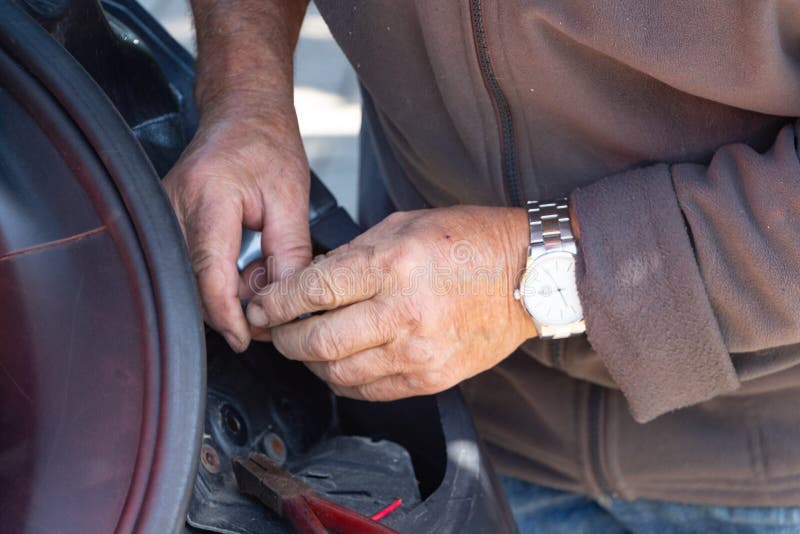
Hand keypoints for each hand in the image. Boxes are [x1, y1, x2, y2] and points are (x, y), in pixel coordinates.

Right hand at [163, 108, 310, 351]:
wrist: (242, 114)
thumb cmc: (267, 146)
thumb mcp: (291, 201)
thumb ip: (290, 256)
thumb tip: (288, 303)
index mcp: (209, 198)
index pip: (209, 274)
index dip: (228, 315)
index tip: (246, 338)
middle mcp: (174, 206)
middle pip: (194, 283)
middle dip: (233, 306)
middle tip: (271, 308)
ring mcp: (162, 213)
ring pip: (190, 279)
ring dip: (228, 291)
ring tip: (264, 271)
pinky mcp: (165, 221)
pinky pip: (187, 265)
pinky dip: (218, 277)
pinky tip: (246, 265)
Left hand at [245, 206, 537, 400]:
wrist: (527, 276)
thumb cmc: (468, 242)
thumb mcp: (404, 225)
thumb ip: (352, 255)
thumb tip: (308, 282)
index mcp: (393, 264)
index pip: (313, 291)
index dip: (275, 302)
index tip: (261, 306)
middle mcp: (403, 311)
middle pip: (318, 340)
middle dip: (283, 338)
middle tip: (274, 330)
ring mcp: (418, 351)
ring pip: (338, 373)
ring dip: (310, 362)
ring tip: (305, 346)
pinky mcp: (430, 378)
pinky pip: (369, 391)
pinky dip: (342, 381)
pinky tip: (337, 364)